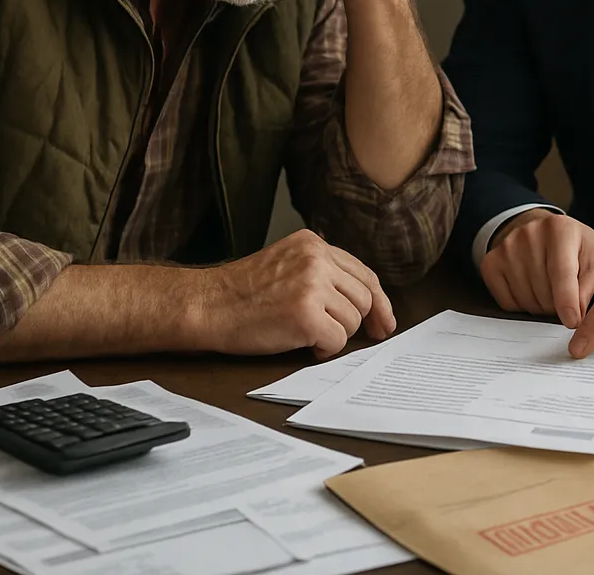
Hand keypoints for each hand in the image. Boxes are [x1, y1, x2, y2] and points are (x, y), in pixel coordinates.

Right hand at [196, 229, 395, 359]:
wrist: (209, 304)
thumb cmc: (243, 292)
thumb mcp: (287, 264)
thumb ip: (322, 272)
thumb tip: (366, 302)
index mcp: (313, 244)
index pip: (363, 273)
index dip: (379, 301)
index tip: (384, 321)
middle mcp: (317, 259)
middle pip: (364, 298)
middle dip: (355, 322)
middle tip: (337, 335)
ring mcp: (312, 286)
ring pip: (352, 320)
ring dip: (334, 335)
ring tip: (305, 333)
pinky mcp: (306, 315)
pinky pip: (336, 340)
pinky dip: (323, 349)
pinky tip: (303, 344)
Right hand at [480, 210, 593, 327]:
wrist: (542, 233)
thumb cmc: (574, 248)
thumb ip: (590, 285)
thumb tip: (577, 316)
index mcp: (560, 229)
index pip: (562, 273)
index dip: (567, 302)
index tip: (572, 322)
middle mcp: (529, 234)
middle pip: (544, 292)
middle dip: (558, 306)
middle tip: (564, 296)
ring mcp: (506, 247)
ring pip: (526, 300)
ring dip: (541, 306)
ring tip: (549, 290)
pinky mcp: (491, 262)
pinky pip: (506, 302)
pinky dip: (521, 306)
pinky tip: (531, 290)